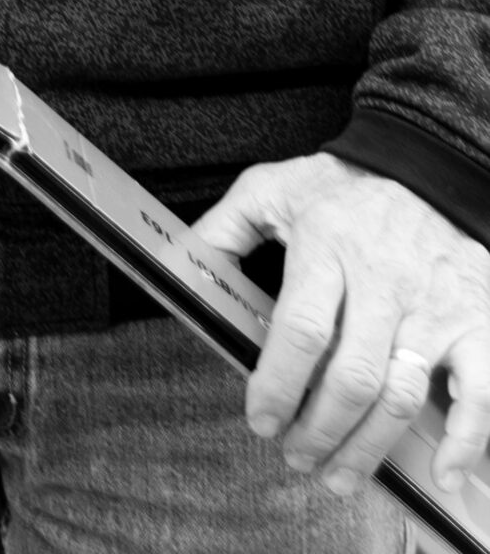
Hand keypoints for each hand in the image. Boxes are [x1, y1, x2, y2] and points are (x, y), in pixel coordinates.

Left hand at [193, 152, 489, 502]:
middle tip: (296, 455)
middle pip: (351, 376)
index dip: (279, 386)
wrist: (427, 163)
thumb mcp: (273, 189)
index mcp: (328, 244)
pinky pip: (479, 391)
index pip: (301, 330)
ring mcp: (434, 304)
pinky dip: (465, 439)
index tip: (262, 421)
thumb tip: (178, 265)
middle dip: (319, 430)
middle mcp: (383, 278)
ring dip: (369, 447)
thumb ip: (224, 228)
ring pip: (403, 394)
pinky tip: (441, 470)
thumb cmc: (343, 186)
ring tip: (338, 473)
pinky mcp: (476, 320)